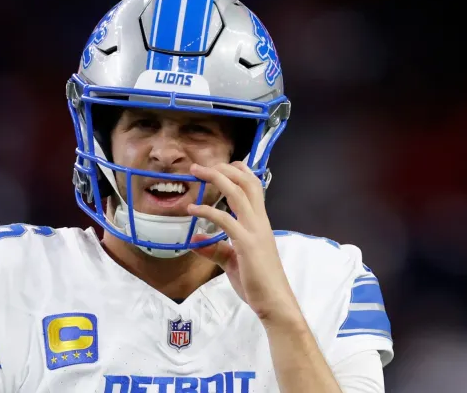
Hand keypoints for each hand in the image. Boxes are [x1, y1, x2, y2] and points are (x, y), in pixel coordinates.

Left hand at [187, 162, 300, 324]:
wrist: (274, 302)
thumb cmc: (257, 283)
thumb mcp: (232, 262)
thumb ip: (216, 250)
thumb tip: (195, 240)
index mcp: (260, 223)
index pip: (253, 188)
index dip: (239, 173)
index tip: (221, 166)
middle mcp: (260, 222)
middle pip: (246, 183)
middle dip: (224, 169)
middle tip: (201, 165)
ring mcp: (255, 231)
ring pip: (238, 194)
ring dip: (216, 179)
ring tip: (196, 171)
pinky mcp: (247, 244)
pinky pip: (226, 220)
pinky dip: (207, 211)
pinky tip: (192, 209)